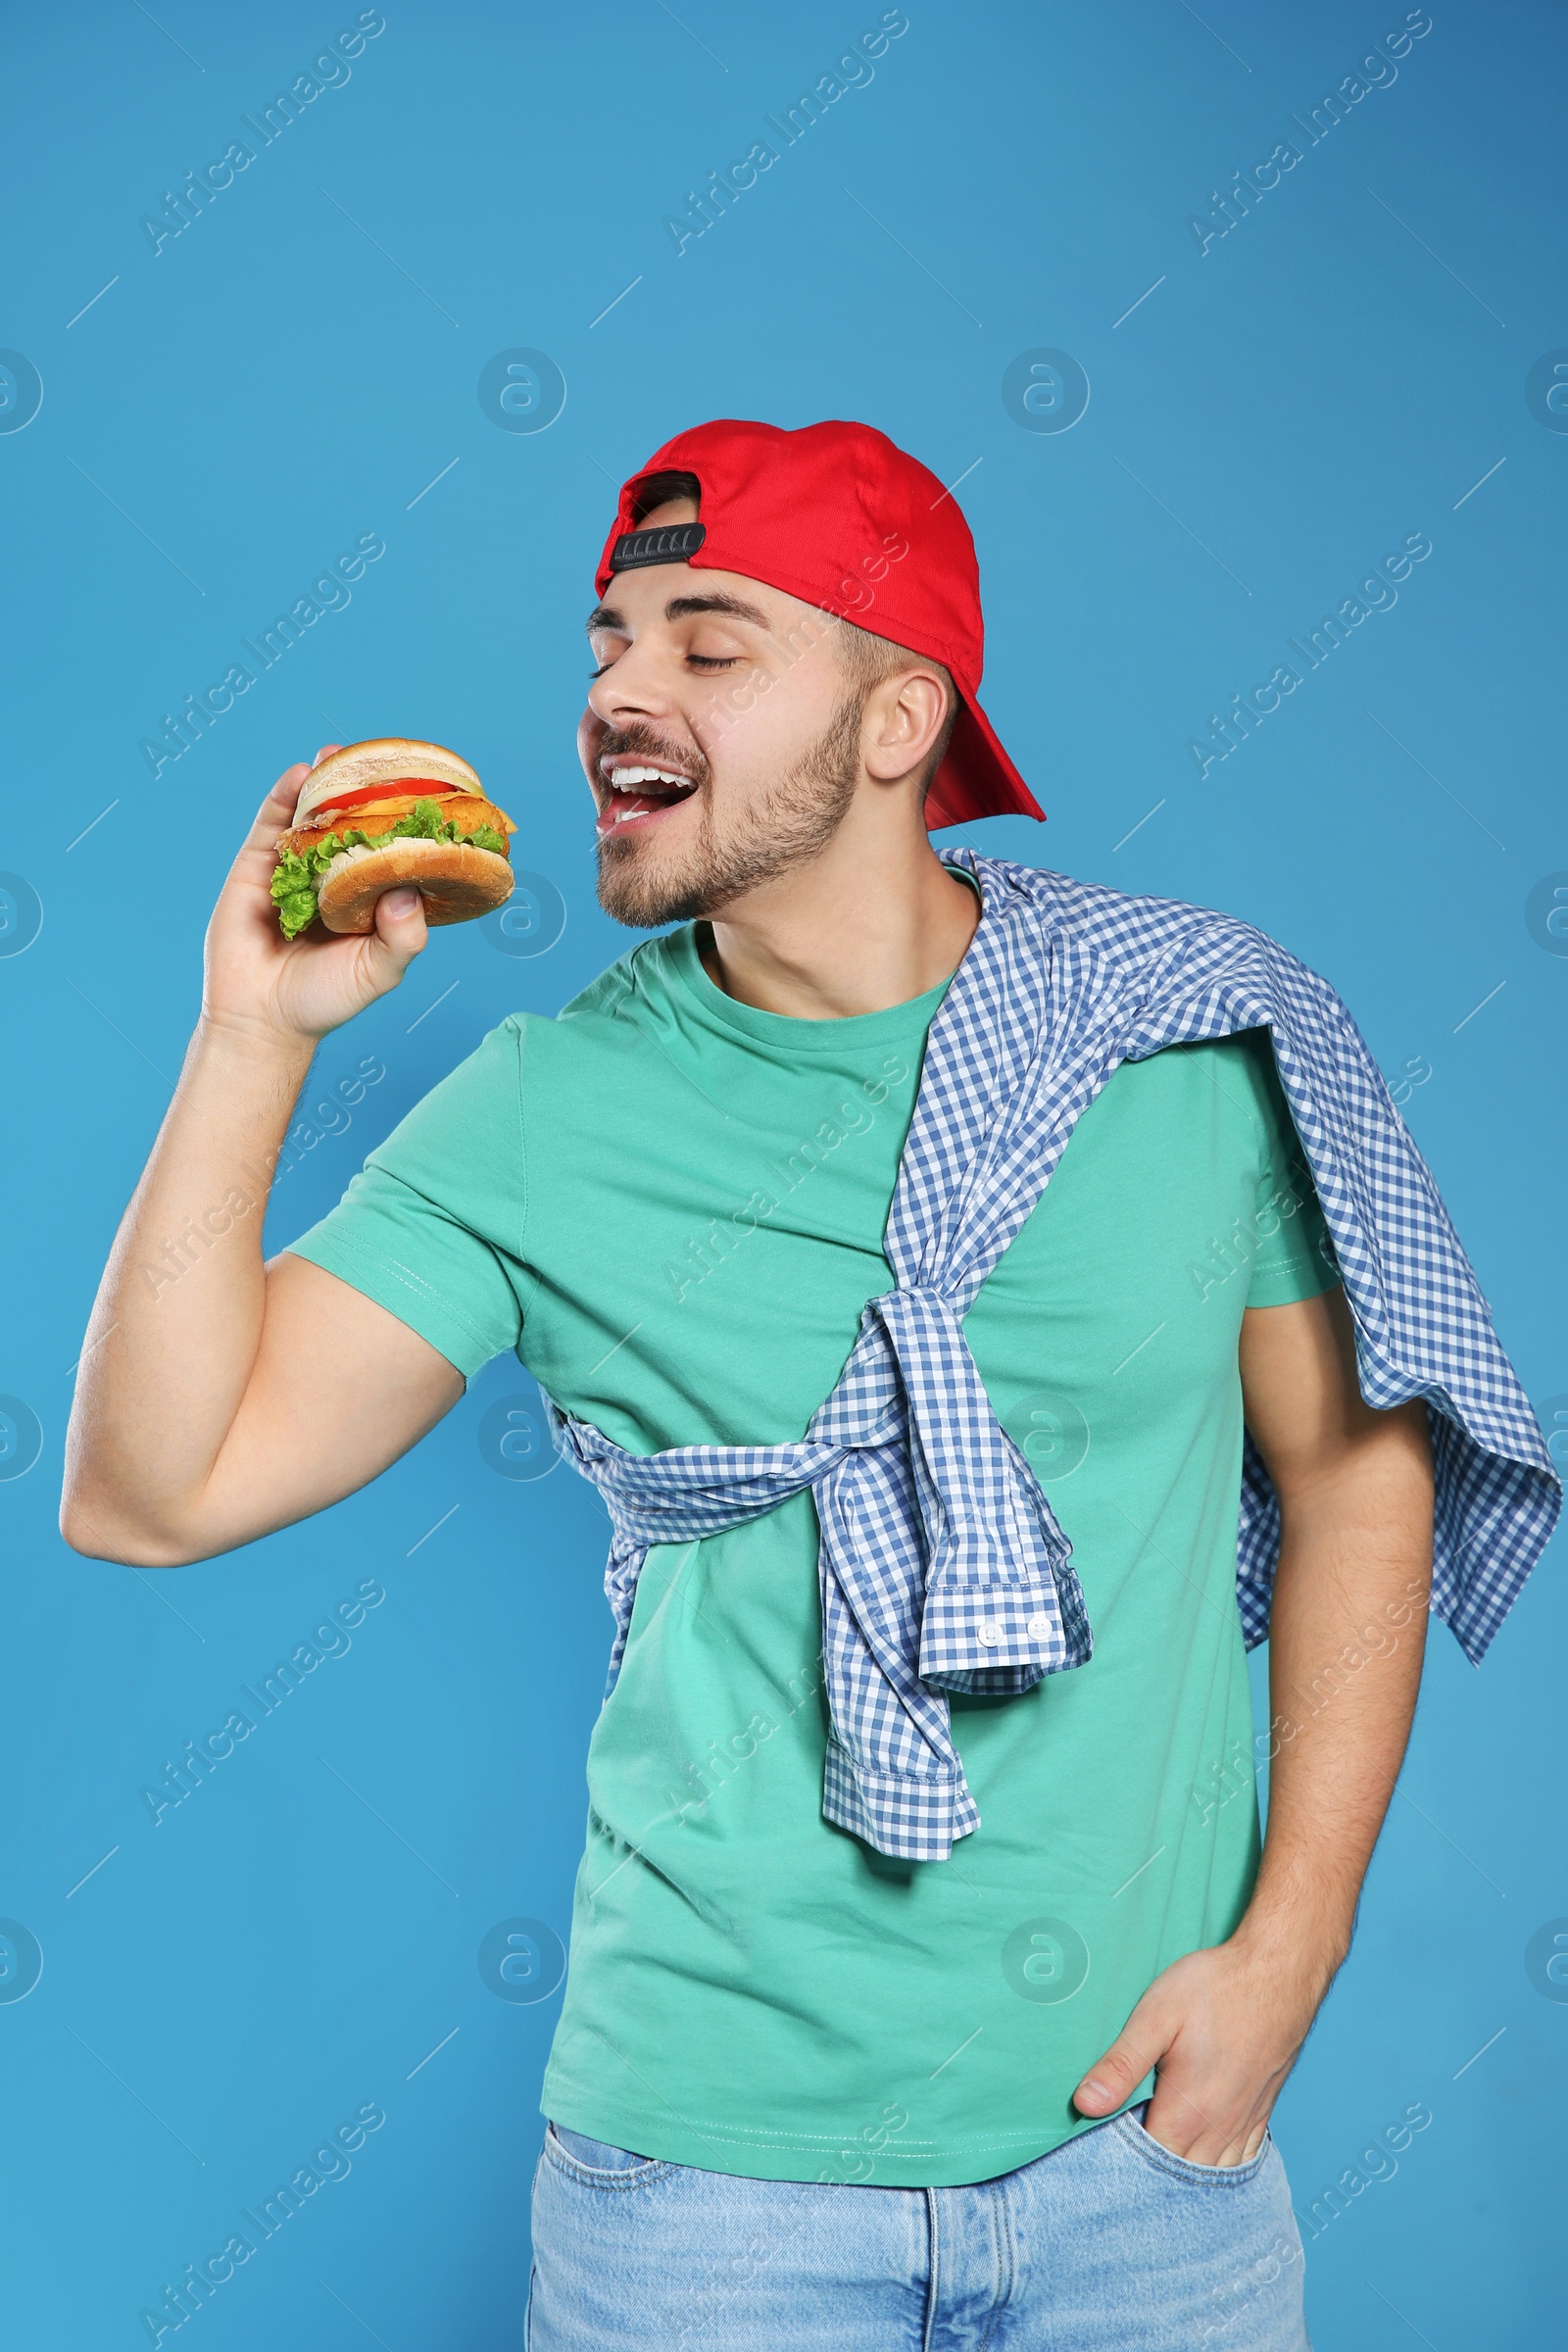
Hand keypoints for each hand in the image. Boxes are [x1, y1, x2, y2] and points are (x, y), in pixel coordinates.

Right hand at [201, 751, 427, 1054]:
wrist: (263, 1019)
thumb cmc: (327, 998)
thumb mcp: (379, 971)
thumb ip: (403, 937)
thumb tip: (408, 891)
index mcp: (368, 898)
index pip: (390, 849)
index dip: (405, 821)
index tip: (424, 791)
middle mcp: (334, 877)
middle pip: (351, 824)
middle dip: (364, 791)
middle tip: (382, 761)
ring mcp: (295, 869)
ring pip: (312, 817)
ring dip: (324, 783)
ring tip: (338, 754)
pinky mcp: (257, 868)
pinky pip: (271, 825)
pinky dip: (284, 796)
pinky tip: (299, 774)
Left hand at [1072, 1932, 1336, 2166]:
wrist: (1278, 1973)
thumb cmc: (1215, 1989)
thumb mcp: (1156, 2017)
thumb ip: (1121, 2065)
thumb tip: (1085, 2105)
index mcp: (1186, 2112)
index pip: (1145, 2166)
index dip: (1119, 2163)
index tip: (1098, 2147)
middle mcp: (1218, 2129)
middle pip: (1177, 2176)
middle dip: (1149, 2172)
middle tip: (1120, 2153)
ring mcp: (1244, 2124)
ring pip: (1210, 2175)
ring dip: (1183, 2175)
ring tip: (1155, 2158)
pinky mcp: (1261, 2112)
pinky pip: (1240, 2161)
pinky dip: (1218, 2168)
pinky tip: (1201, 2156)